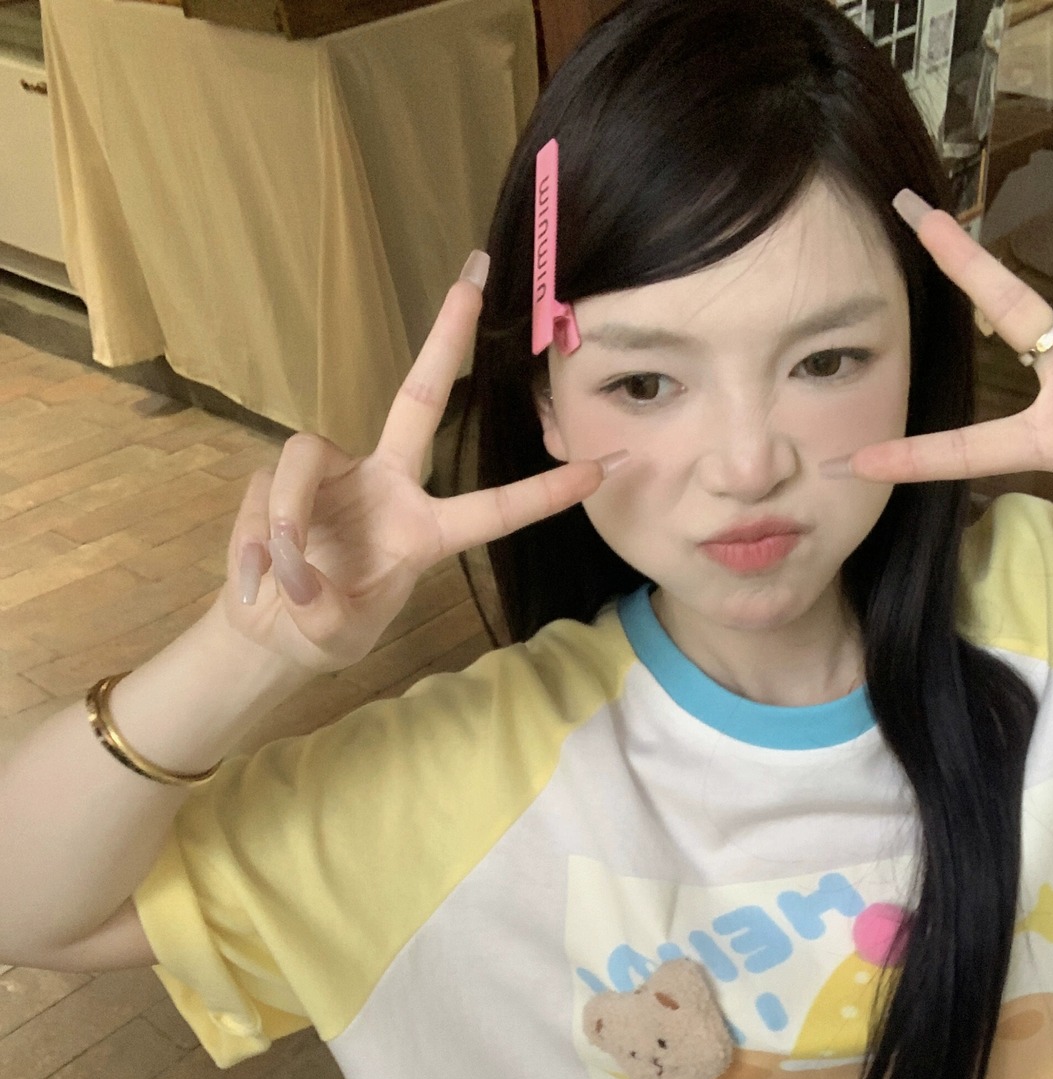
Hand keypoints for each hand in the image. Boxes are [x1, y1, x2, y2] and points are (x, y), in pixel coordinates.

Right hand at [219, 254, 621, 671]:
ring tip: (283, 584)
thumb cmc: (319, 632)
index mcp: (423, 533)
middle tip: (477, 272)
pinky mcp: (279, 477)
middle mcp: (387, 488)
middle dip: (447, 335)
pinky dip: (255, 546)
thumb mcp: (338, 639)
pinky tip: (256, 584)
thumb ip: (326, 615)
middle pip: (419, 397)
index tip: (604, 466)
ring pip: (304, 460)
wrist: (266, 632)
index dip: (546, 491)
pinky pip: (265, 496)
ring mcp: (334, 476)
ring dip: (287, 522)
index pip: (495, 508)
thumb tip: (299, 575)